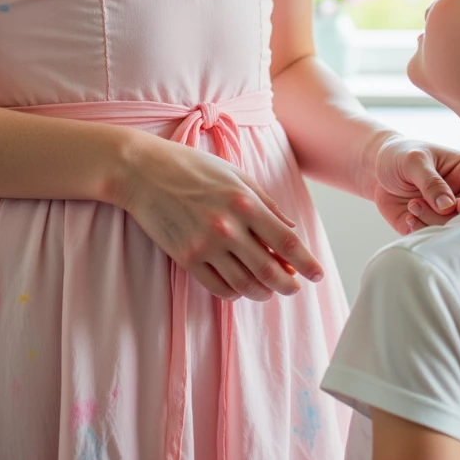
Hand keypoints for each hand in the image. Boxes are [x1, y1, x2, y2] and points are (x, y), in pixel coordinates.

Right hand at [124, 133, 324, 301]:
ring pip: (245, 284)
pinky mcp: (185, 258)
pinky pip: (218, 287)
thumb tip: (290, 228)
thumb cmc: (191, 166)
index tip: (317, 274)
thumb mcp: (235, 174)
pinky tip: (240, 287)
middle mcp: (228, 227)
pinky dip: (235, 292)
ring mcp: (205, 245)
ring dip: (263, 292)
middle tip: (295, 288)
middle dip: (289, 284)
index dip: (306, 262)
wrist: (142, 171)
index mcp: (244, 202)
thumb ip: (265, 202)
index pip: (286, 242)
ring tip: (269, 289)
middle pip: (269, 270)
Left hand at [372, 135, 459, 234]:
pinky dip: (420, 231)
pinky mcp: (428, 226)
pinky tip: (408, 216)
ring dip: (430, 221)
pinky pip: (431, 237)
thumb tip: (448, 206)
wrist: (376, 168)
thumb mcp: (414, 161)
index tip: (459, 205)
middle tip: (421, 204)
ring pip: (451, 230)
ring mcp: (445, 213)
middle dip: (447, 216)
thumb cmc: (400, 155)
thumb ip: (431, 182)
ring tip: (413, 205)